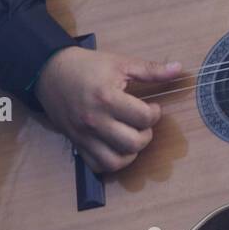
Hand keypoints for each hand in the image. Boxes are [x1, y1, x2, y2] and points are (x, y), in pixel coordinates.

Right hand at [34, 47, 182, 173]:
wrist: (49, 72)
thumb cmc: (87, 66)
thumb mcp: (120, 63)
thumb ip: (151, 69)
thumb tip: (179, 69)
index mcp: (107, 98)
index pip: (144, 118)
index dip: (156, 113)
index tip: (152, 107)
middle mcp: (95, 121)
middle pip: (133, 143)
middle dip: (146, 135)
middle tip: (143, 123)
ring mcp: (84, 135)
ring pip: (116, 161)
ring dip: (131, 153)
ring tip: (132, 136)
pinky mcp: (76, 143)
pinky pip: (97, 166)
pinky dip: (111, 162)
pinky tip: (117, 147)